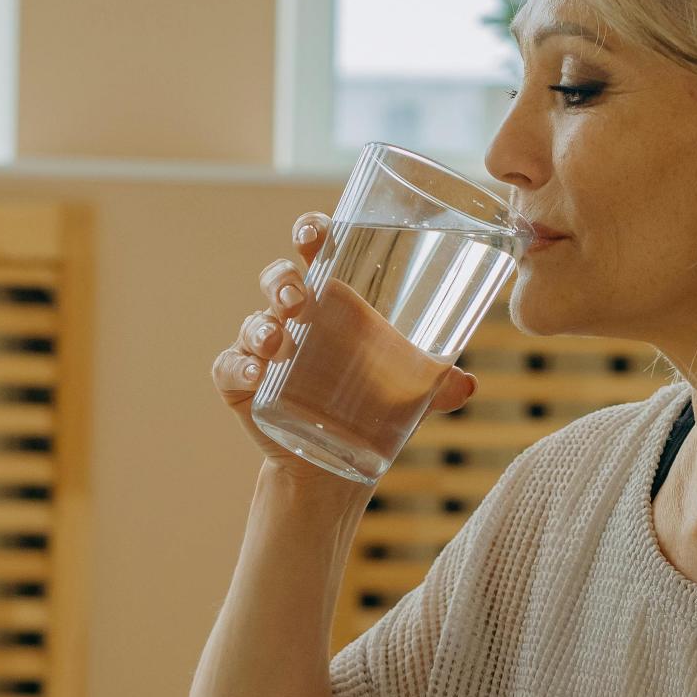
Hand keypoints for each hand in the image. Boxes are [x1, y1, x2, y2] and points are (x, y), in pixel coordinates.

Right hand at [212, 213, 476, 477]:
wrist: (335, 464)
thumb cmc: (372, 405)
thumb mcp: (409, 392)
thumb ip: (437, 385)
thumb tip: (466, 386)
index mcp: (334, 300)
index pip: (317, 250)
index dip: (311, 232)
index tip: (314, 233)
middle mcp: (295, 316)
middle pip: (279, 279)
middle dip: (283, 281)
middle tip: (297, 299)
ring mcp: (265, 348)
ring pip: (254, 321)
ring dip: (261, 326)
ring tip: (277, 342)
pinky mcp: (243, 384)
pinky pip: (230, 367)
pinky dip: (239, 366)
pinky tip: (255, 373)